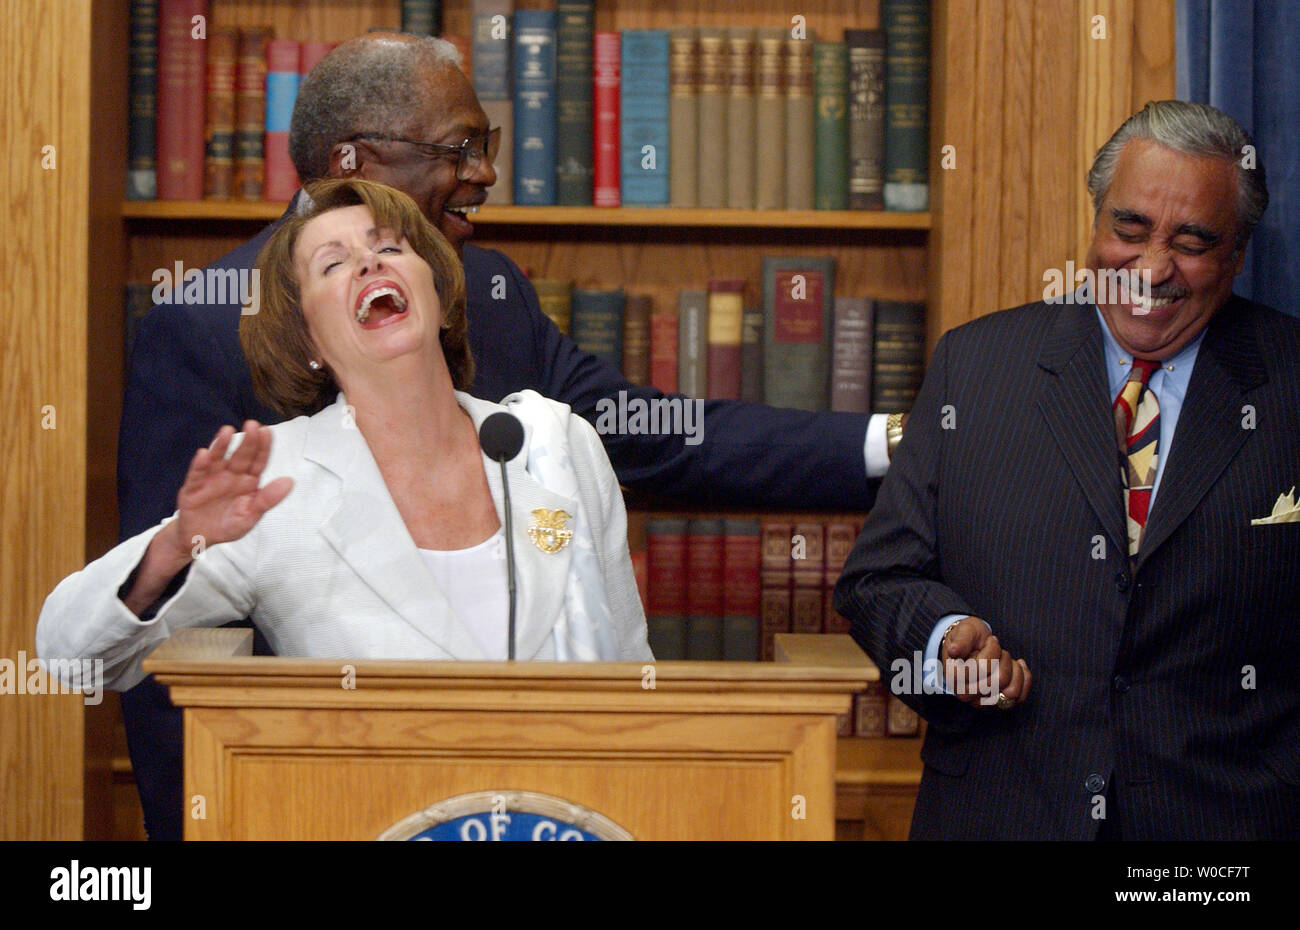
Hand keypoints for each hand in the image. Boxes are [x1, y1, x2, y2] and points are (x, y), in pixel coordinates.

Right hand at [173, 421, 292, 552]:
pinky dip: (199, 465)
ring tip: (227, 431)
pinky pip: (196, 474)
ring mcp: (211, 479)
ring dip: (222, 445)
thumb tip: (289, 481)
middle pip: (240, 456)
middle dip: (247, 441)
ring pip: (217, 459)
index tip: (267, 431)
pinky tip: (204, 454)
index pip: (258, 461)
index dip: (263, 447)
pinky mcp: (193, 487)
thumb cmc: (228, 524)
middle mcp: (230, 475)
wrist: (201, 538)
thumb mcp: (251, 515)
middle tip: (252, 424)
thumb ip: (268, 499)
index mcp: (248, 481)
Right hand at [939, 616, 1031, 708]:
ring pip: (1012, 691)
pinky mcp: (997, 704)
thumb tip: (953, 651)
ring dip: (1013, 668)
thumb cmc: (969, 637)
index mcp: (954, 677)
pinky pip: (1020, 697)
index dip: (992, 650)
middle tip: (997, 648)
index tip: (990, 640)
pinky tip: (1017, 664)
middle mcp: (965, 694)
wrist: (973, 645)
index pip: (982, 668)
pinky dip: (1024, 678)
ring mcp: (981, 702)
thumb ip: (961, 641)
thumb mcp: (965, 631)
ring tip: (1004, 657)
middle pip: (999, 681)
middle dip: (1004, 659)